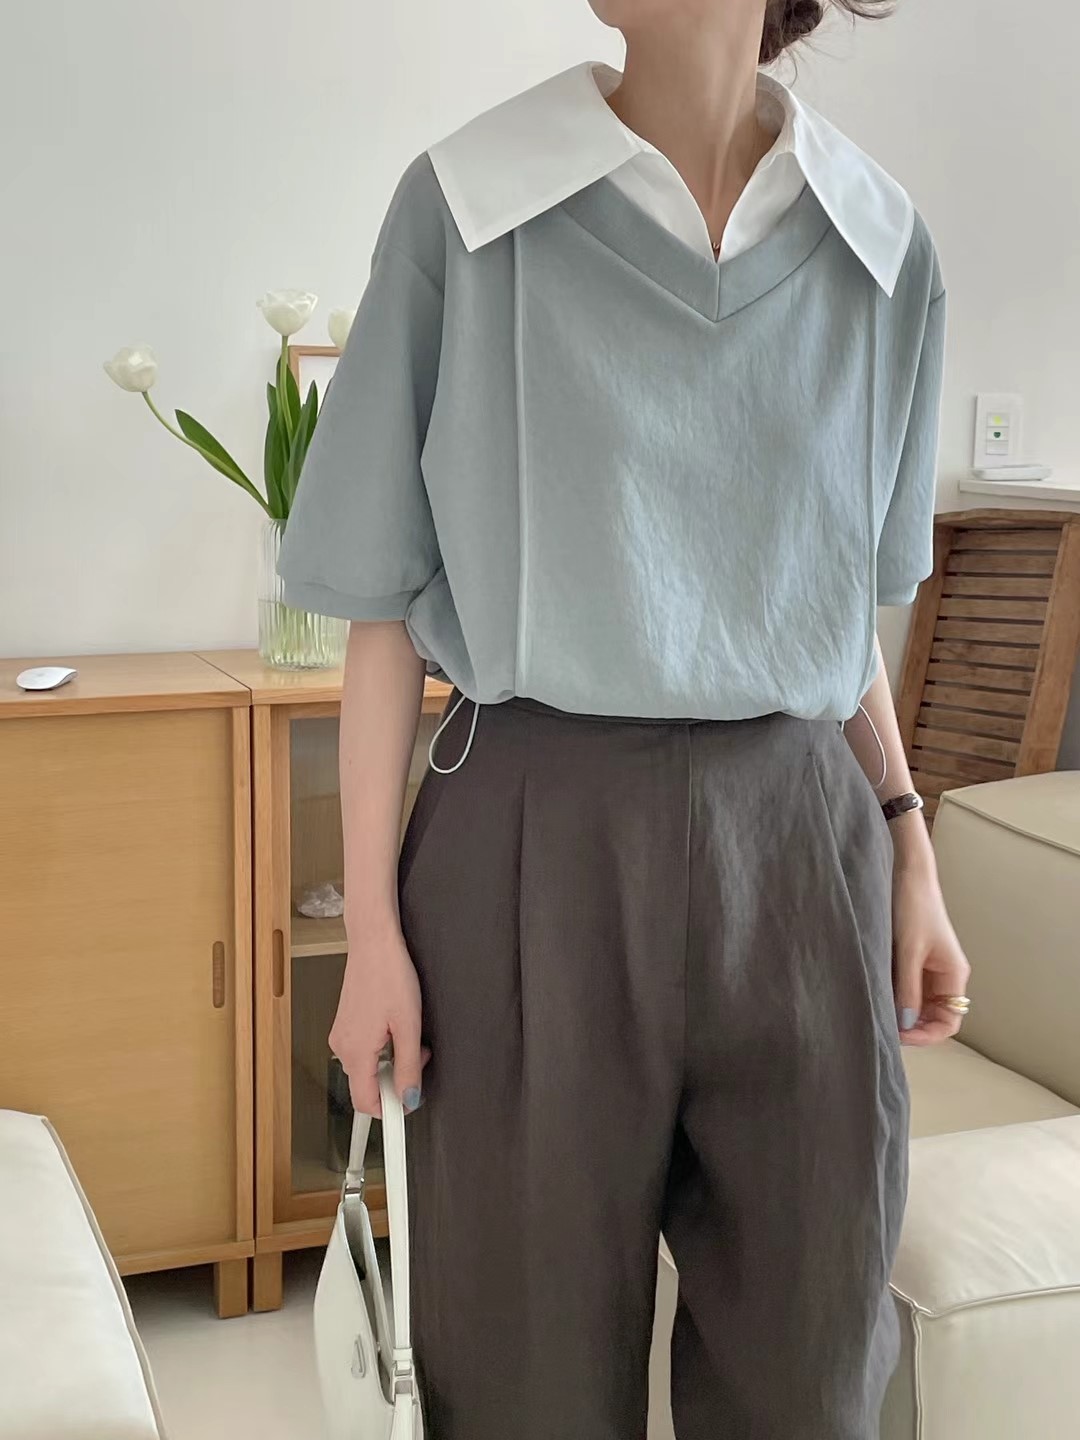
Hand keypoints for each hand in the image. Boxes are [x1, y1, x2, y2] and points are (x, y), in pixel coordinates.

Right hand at [329, 917, 429, 1116]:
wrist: (373, 941)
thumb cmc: (389, 974)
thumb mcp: (408, 1025)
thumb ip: (408, 1067)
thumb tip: (408, 1097)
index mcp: (355, 1052)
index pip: (366, 1103)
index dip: (389, 1111)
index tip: (407, 1109)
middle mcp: (342, 1046)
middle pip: (368, 1086)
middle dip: (397, 1080)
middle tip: (418, 1056)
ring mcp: (341, 1034)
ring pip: (368, 1067)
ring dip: (392, 1061)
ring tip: (410, 1034)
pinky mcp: (345, 1024)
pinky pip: (364, 1050)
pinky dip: (383, 1048)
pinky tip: (396, 1026)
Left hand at [892, 854, 971, 1046]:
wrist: (907, 873)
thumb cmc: (914, 907)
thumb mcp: (908, 950)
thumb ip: (908, 988)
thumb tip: (906, 1024)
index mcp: (954, 974)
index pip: (949, 1022)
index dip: (926, 1035)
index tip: (899, 1037)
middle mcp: (946, 975)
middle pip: (934, 1017)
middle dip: (913, 1027)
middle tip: (884, 1030)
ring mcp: (931, 968)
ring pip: (920, 1004)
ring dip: (903, 1013)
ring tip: (879, 1015)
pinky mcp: (915, 959)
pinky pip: (909, 988)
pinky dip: (897, 997)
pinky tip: (879, 997)